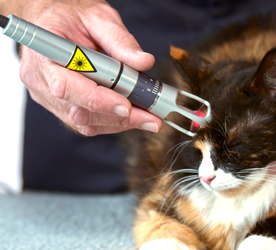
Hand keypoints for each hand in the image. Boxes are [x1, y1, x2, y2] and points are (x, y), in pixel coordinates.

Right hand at [18, 0, 162, 135]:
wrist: (52, 20)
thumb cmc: (70, 17)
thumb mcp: (97, 17)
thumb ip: (120, 39)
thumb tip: (144, 62)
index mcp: (43, 53)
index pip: (66, 86)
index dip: (98, 100)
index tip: (127, 106)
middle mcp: (40, 79)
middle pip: (78, 111)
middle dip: (118, 117)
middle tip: (151, 119)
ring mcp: (47, 96)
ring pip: (84, 122)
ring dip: (119, 123)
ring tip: (148, 119)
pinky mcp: (59, 106)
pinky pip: (86, 122)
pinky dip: (111, 121)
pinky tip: (132, 116)